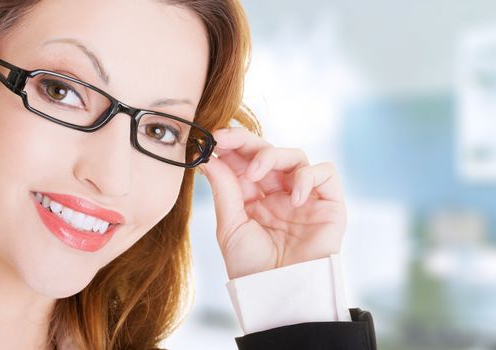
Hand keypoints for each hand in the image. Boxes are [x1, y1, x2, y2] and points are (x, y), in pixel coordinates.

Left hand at [198, 127, 346, 279]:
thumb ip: (224, 190)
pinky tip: (292, 197)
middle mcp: (279, 193)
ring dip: (273, 156)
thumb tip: (208, 157)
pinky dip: (308, 177)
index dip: (232, 146)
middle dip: (246, 142)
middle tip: (226, 139)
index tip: (212, 138)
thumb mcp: (231, 226)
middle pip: (268, 152)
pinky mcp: (329, 204)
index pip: (245, 161)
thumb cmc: (253, 267)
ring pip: (295, 156)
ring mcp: (305, 196)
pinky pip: (326, 173)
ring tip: (255, 173)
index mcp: (255, 197)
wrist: (280, 294)